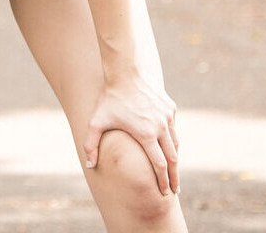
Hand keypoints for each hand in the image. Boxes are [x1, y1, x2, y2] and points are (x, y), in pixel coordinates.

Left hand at [83, 72, 179, 195]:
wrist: (126, 72)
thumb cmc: (110, 98)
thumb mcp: (96, 121)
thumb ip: (91, 144)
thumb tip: (90, 165)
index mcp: (146, 135)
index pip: (159, 165)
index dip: (163, 181)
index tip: (164, 192)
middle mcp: (161, 127)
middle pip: (172, 159)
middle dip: (174, 177)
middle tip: (175, 190)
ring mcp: (167, 117)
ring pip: (176, 144)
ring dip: (175, 160)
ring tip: (174, 172)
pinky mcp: (170, 108)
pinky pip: (173, 128)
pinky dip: (173, 140)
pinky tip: (169, 148)